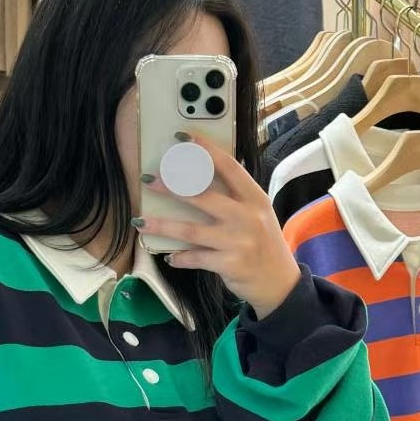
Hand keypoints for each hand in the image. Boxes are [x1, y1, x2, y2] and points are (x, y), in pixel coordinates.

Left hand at [138, 134, 300, 318]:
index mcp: (254, 198)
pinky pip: (196, 258)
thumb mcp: (258, 214)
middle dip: (172, 186)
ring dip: (163, 226)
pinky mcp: (229, 264)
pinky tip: (169, 256)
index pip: (229, 167)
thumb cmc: (262, 243)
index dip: (205, 151)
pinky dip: (180, 258)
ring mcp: (238, 241)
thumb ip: (235, 197)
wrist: (279, 282)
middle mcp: (247, 217)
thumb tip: (197, 177)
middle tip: (148, 180)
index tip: (183, 138)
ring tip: (141, 222)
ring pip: (191, 230)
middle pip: (203, 196)